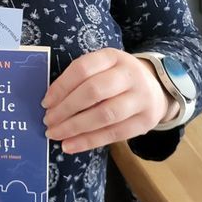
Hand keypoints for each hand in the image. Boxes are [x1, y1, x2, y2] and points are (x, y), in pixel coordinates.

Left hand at [42, 49, 175, 153]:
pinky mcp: (145, 121)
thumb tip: (50, 103)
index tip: (45, 102)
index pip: (82, 69)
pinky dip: (88, 141)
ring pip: (104, 115)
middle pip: (93, 92)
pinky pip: (114, 134)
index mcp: (112, 57)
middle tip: (48, 120)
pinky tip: (70, 145)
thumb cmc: (116, 78)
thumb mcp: (101, 67)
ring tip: (55, 134)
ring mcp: (141, 98)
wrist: (156, 88)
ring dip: (75, 127)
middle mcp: (129, 75)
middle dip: (66, 109)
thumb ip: (79, 79)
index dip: (60, 87)